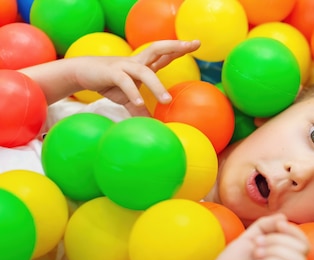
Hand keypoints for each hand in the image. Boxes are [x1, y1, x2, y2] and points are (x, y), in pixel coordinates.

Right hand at [73, 39, 200, 114]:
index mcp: (143, 65)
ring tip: (166, 101)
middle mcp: (137, 62)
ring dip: (157, 86)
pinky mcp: (111, 72)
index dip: (179, 49)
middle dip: (175, 46)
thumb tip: (152, 125)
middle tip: (192, 45)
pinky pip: (124, 81)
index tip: (195, 44)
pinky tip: (138, 104)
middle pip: (158, 48)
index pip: (164, 55)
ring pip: (145, 71)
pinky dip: (132, 92)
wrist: (81, 73)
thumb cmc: (108, 82)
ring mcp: (124, 65)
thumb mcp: (128, 98)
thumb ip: (140, 109)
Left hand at [196, 213, 309, 259]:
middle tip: (257, 245)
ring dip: (274, 250)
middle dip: (279, 239)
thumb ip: (265, 226)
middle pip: (303, 250)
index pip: (304, 244)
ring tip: (256, 255)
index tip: (277, 225)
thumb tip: (283, 217)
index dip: (294, 230)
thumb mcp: (248, 239)